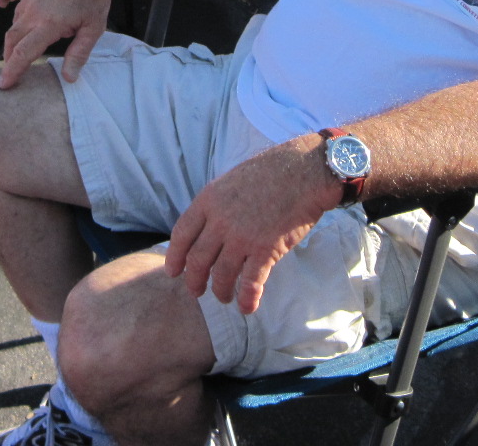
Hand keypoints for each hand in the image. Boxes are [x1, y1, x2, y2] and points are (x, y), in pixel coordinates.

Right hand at [0, 0, 123, 88]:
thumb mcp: (93, 29)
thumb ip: (79, 54)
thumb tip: (68, 78)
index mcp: (49, 24)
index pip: (23, 53)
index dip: (12, 71)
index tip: (4, 85)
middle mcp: (34, 12)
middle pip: (11, 41)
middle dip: (9, 60)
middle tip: (10, 76)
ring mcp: (30, 0)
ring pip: (14, 27)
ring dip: (13, 44)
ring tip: (19, 58)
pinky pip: (19, 14)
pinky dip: (19, 28)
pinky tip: (29, 34)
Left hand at [165, 137, 340, 314]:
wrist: (304, 170)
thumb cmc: (272, 171)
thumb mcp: (232, 180)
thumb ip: (218, 203)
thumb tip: (209, 224)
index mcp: (209, 199)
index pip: (181, 234)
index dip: (175, 257)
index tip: (173, 272)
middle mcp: (220, 220)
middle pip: (197, 259)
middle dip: (194, 280)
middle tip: (196, 291)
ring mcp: (242, 236)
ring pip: (221, 275)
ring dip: (221, 291)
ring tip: (224, 298)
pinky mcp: (266, 249)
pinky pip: (250, 282)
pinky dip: (247, 299)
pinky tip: (247, 307)